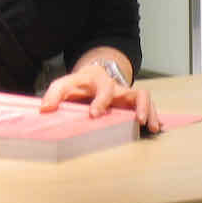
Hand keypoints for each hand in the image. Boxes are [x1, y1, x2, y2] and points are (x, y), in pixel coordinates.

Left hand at [40, 60, 161, 133]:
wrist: (93, 75)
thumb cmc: (79, 84)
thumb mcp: (65, 85)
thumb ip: (54, 94)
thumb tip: (44, 109)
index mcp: (99, 82)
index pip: (103, 88)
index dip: (100, 101)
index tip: (95, 114)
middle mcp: (116, 88)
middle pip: (130, 92)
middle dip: (136, 106)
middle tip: (138, 120)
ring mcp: (126, 95)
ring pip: (144, 97)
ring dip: (149, 110)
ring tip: (151, 126)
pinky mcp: (133, 102)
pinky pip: (148, 105)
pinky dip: (155, 115)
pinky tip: (157, 127)